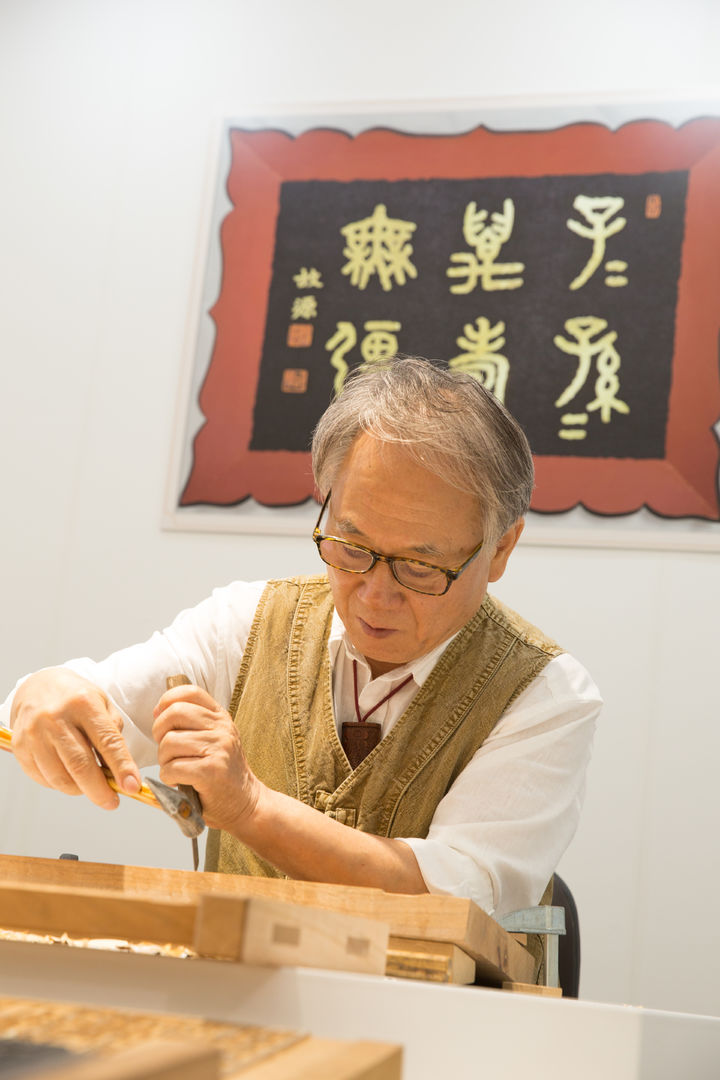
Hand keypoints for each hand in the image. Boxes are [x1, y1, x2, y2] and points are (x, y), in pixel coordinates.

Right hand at [10, 668, 140, 808]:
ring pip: (60, 777)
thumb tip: (119, 771)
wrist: (37, 686)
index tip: (132, 787)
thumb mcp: (102, 703)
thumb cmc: (75, 698)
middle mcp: (56, 718)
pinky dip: (60, 785)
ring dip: (80, 790)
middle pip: (80, 766)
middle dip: (100, 791)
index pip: (107, 741)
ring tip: (90, 787)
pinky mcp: (20, 747)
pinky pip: (44, 779)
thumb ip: (112, 733)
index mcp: (83, 704)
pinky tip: (69, 777)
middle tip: (112, 801)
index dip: (122, 767)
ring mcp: (34, 733)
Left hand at [152, 684, 260, 832]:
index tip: (161, 718)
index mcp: (220, 717)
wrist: (246, 803)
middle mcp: (222, 729)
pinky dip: (168, 777)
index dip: (167, 701)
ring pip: (169, 742)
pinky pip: (172, 768)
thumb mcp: (215, 739)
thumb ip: (192, 723)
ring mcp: (218, 749)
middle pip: (174, 714)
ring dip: (164, 760)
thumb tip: (157, 712)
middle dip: (159, 732)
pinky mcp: (211, 771)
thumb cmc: (222, 773)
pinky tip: (178, 781)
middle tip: (166, 750)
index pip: (189, 692)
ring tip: (175, 769)